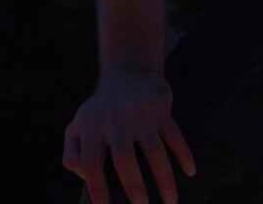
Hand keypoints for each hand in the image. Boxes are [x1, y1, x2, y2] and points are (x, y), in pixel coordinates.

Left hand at [63, 70, 194, 203]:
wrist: (126, 71)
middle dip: (135, 188)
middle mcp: (114, 119)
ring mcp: (139, 113)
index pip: (90, 162)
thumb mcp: (78, 127)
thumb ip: (72, 154)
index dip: (97, 189)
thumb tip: (85, 178)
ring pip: (155, 151)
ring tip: (171, 203)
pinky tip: (190, 171)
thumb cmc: (100, 112)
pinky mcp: (160, 108)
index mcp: (91, 126)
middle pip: (124, 158)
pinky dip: (184, 154)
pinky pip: (174, 135)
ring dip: (165, 180)